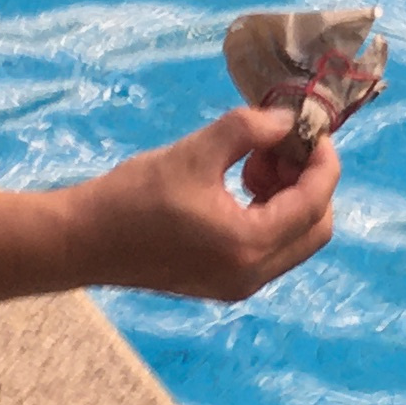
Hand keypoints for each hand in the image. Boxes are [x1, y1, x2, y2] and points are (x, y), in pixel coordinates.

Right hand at [74, 104, 336, 300]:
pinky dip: (268, 214)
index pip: (314, 203)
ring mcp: (239, 285)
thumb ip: (249, 130)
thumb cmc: (132, 195)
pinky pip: (269, 248)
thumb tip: (287, 120)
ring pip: (295, 239)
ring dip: (288, 196)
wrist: (82, 241)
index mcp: (248, 244)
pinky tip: (238, 184)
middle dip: (308, 181)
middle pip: (315, 228)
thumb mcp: (195, 152)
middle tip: (279, 145)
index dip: (323, 161)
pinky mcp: (224, 283)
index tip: (310, 128)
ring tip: (252, 161)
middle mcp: (252, 274)